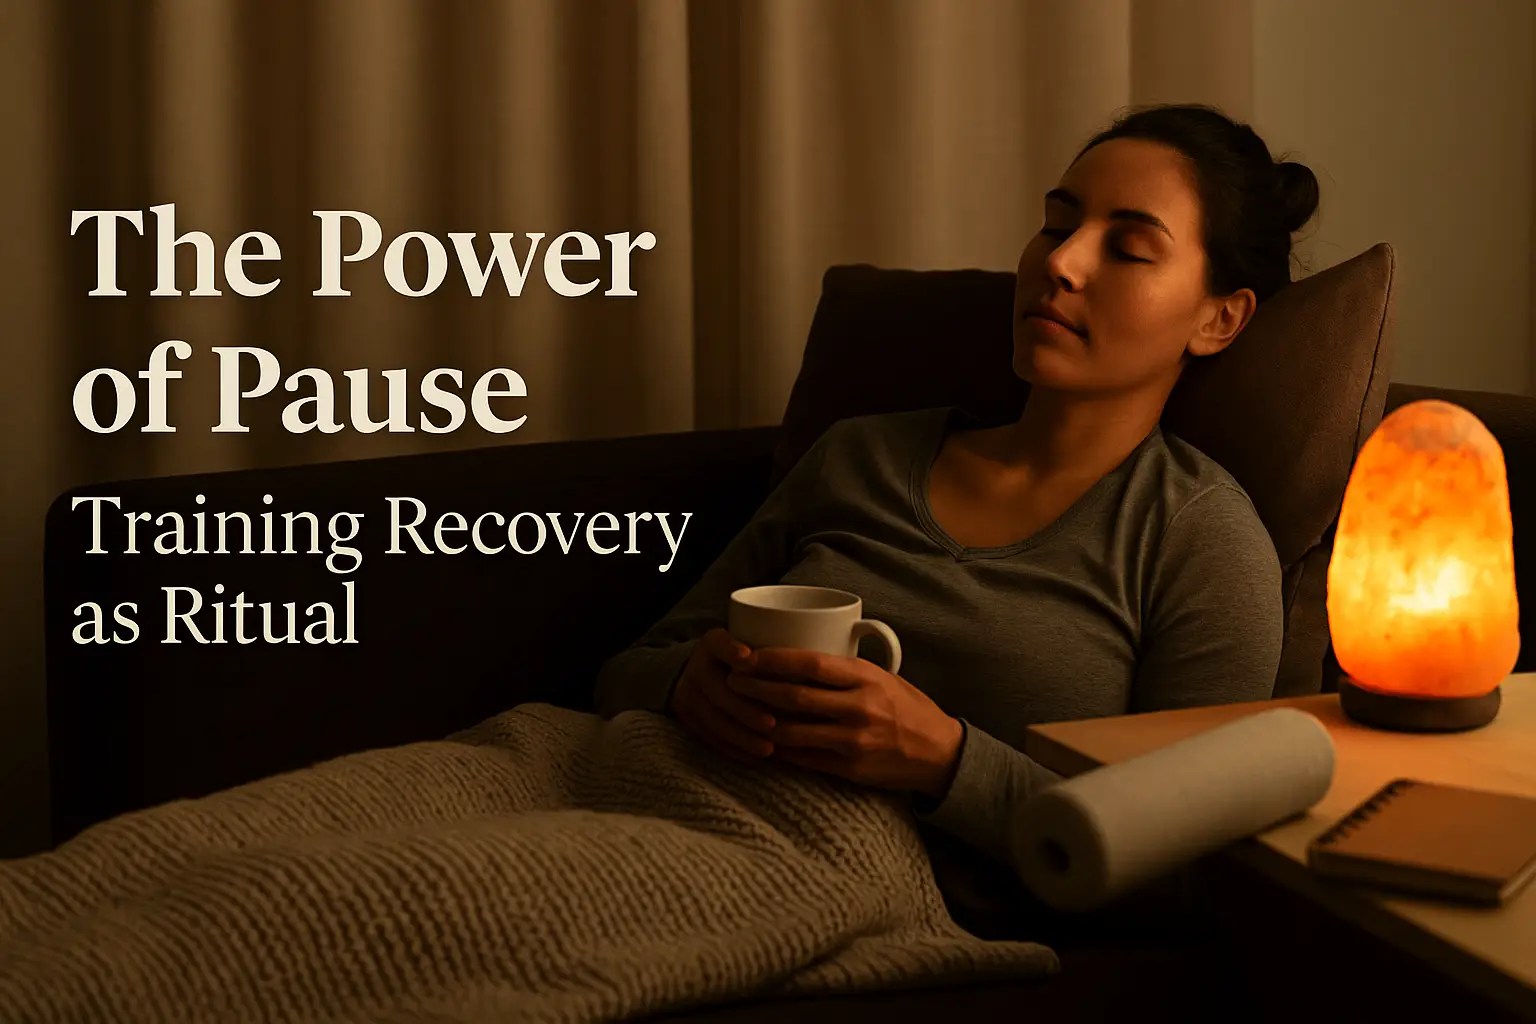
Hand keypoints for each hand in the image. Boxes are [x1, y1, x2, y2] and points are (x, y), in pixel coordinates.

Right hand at [666, 628, 777, 763]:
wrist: (702, 675)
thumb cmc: (744, 662)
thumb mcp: (752, 647)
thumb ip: (772, 654)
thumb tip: (814, 661)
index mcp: (712, 644)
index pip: (719, 644)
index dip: (731, 650)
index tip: (749, 658)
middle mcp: (695, 667)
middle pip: (718, 691)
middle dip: (746, 710)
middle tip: (772, 725)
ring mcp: (686, 694)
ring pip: (714, 720)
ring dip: (742, 737)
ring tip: (768, 749)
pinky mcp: (686, 719)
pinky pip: (709, 738)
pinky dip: (733, 749)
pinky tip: (754, 758)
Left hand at [725, 648, 963, 799]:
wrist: (940, 753)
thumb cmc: (907, 708)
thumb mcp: (883, 677)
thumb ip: (845, 669)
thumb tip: (797, 656)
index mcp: (866, 678)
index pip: (809, 663)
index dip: (773, 659)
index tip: (748, 656)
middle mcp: (859, 708)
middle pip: (793, 696)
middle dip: (756, 688)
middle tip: (732, 681)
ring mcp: (853, 741)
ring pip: (791, 731)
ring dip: (759, 721)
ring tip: (738, 711)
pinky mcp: (849, 768)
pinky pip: (802, 758)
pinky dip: (777, 749)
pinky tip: (759, 740)